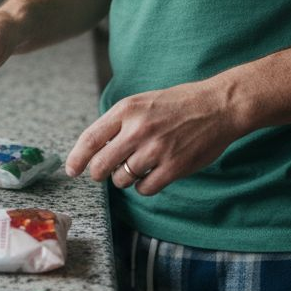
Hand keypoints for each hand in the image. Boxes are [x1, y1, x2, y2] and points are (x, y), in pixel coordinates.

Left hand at [64, 81, 247, 195]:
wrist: (218, 106)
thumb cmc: (179, 104)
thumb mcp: (142, 102)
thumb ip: (119, 122)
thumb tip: (94, 148)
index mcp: (127, 110)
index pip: (90, 139)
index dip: (77, 158)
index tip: (72, 170)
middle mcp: (138, 130)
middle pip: (101, 165)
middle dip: (99, 173)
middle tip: (104, 172)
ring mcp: (156, 150)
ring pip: (122, 179)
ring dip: (125, 178)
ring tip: (137, 166)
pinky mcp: (173, 167)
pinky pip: (144, 188)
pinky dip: (143, 186)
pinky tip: (151, 176)